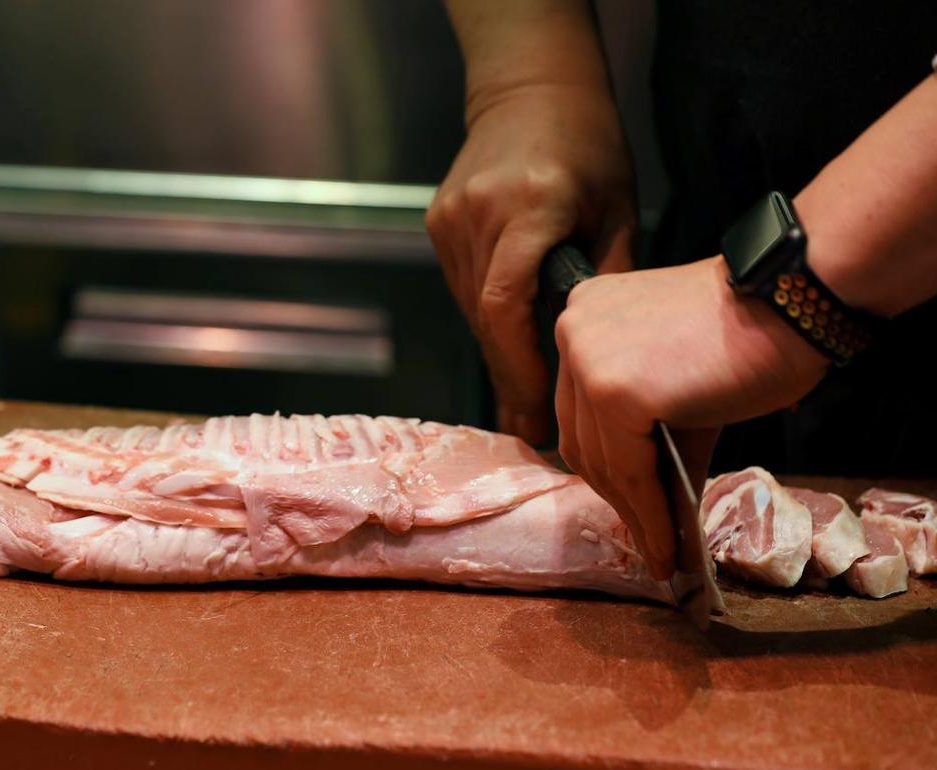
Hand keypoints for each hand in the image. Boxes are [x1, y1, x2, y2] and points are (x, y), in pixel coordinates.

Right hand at [425, 83, 636, 444]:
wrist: (531, 90)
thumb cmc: (588, 146)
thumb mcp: (616, 210)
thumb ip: (603, 281)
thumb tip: (597, 359)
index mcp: (530, 207)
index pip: (505, 305)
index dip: (518, 369)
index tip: (536, 416)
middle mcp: (478, 214)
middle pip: (485, 317)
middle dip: (510, 377)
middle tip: (533, 428)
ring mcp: (450, 219)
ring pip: (470, 308)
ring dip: (498, 352)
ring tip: (525, 399)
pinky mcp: (437, 223)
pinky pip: (463, 287)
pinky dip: (487, 318)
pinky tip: (509, 343)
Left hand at [554, 257, 829, 576]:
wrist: (794, 303)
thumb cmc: (752, 335)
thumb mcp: (678, 377)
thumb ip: (650, 430)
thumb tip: (649, 508)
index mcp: (583, 317)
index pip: (580, 411)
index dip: (606, 467)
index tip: (630, 509)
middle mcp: (572, 330)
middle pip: (582, 438)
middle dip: (618, 496)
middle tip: (649, 538)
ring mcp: (587, 360)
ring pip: (603, 462)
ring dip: (635, 515)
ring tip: (662, 553)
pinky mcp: (615, 392)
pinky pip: (629, 472)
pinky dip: (650, 515)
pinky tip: (670, 544)